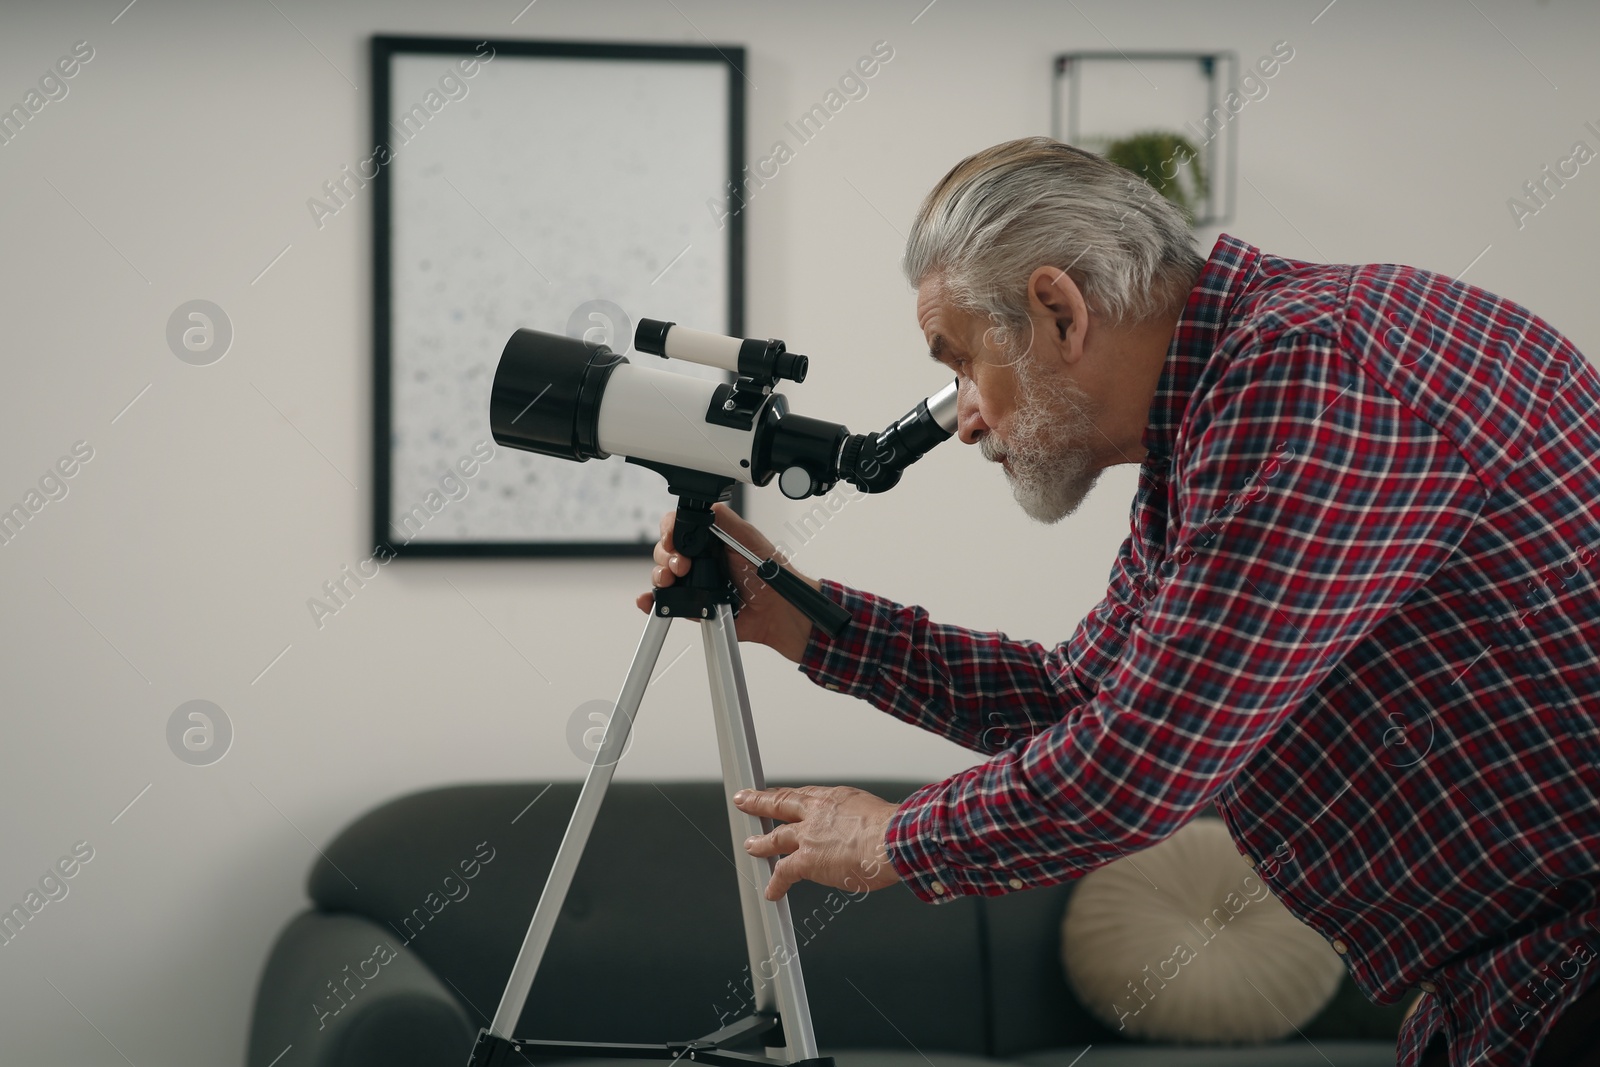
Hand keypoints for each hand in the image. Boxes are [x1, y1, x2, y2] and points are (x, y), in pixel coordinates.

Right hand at [636, 502, 817, 663]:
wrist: (776, 611)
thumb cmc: (769, 575)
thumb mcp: (748, 538)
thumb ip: (725, 520)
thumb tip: (705, 506)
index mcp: (710, 540)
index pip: (679, 528)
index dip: (670, 531)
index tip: (673, 540)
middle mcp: (700, 559)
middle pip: (666, 551)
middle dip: (666, 556)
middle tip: (681, 565)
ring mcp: (694, 582)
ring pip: (663, 574)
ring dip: (659, 575)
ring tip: (672, 579)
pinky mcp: (692, 605)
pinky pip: (666, 602)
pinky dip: (652, 600)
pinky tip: (649, 599)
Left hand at [733, 785, 902, 900]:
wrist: (891, 841)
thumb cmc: (894, 831)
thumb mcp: (876, 814)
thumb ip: (865, 823)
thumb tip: (874, 833)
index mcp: (835, 799)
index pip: (803, 795)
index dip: (787, 796)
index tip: (778, 795)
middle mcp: (817, 813)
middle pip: (780, 804)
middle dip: (760, 803)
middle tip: (744, 800)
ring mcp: (809, 836)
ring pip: (776, 837)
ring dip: (761, 843)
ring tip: (751, 846)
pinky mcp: (807, 861)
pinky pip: (784, 872)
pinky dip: (776, 883)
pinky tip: (771, 891)